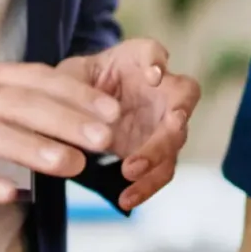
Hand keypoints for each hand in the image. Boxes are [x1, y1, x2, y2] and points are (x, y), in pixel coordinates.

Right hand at [0, 59, 117, 203]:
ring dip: (33, 147)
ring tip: (69, 163)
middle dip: (67, 119)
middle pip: (21, 103)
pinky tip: (9, 193)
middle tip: (104, 137)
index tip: (111, 110)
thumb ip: (10, 102)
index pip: (35, 79)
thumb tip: (67, 116)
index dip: (75, 94)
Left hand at [57, 38, 199, 208]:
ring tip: (129, 171)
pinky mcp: (154, 153)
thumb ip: (71, 84)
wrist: (72, 113)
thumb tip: (82, 102)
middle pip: (184, 95)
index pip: (152, 52)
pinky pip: (160, 171)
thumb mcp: (67, 79)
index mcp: (135, 62)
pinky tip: (126, 199)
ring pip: (176, 137)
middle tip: (167, 128)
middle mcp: (159, 89)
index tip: (152, 75)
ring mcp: (161, 122)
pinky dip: (146, 186)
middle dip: (177, 110)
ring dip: (158, 154)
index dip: (157, 61)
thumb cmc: (74, 86)